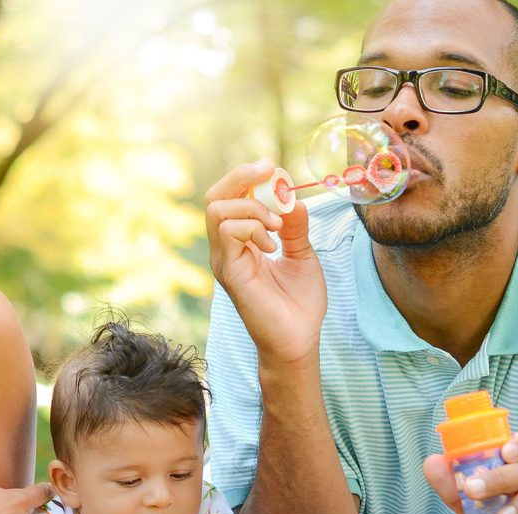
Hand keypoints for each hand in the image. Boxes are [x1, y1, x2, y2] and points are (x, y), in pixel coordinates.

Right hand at [204, 159, 325, 368]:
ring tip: (276, 227)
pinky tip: (272, 246)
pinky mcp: (229, 272)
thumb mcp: (302, 255)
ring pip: (218, 210)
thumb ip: (294, 227)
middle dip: (241, 177)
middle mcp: (226, 249)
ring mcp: (224, 260)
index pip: (230, 198)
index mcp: (241, 243)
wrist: (299, 340)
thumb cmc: (300, 304)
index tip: (273, 169)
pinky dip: (253, 228)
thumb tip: (291, 198)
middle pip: (215, 196)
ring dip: (252, 208)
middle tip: (270, 172)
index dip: (247, 177)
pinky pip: (229, 232)